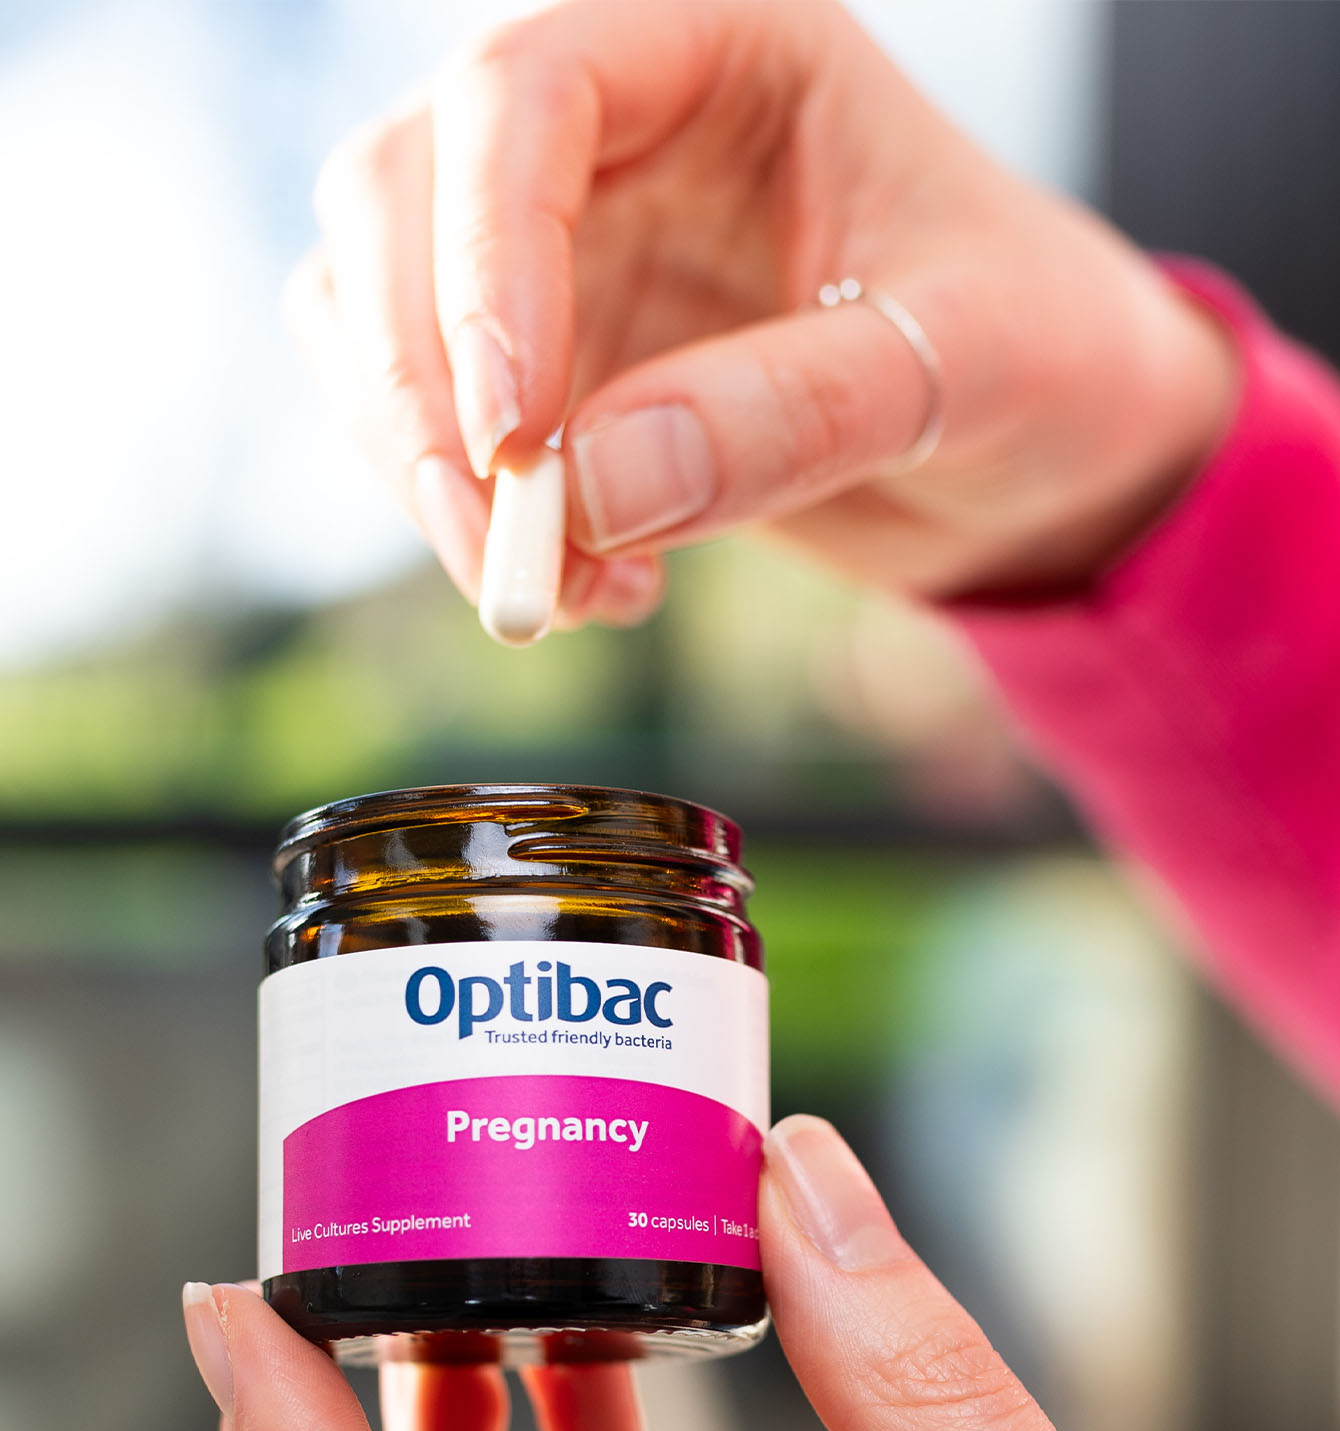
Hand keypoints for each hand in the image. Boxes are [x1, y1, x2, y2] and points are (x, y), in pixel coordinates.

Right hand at [286, 0, 1235, 629]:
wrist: (1044, 445)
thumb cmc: (1040, 352)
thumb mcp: (962, 367)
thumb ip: (793, 411)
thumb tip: (591, 487)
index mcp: (717, 46)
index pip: (518, 97)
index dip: (481, 261)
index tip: (511, 439)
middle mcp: (611, 126)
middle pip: (397, 198)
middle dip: (420, 392)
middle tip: (500, 552)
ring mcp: (557, 246)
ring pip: (373, 316)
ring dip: (425, 472)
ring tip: (571, 593)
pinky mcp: (544, 365)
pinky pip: (426, 425)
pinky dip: (466, 520)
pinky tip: (596, 587)